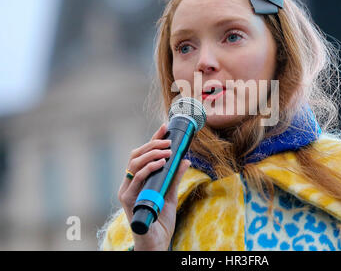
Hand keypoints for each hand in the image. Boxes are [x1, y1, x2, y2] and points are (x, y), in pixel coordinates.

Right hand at [117, 122, 190, 249]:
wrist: (156, 242)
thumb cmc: (160, 221)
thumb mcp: (170, 195)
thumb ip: (175, 177)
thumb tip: (185, 159)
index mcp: (138, 180)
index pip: (143, 154)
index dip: (153, 139)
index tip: (165, 127)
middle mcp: (129, 183)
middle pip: (136, 155)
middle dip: (152, 144)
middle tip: (169, 142)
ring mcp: (127, 191)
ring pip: (134, 163)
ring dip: (152, 154)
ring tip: (168, 151)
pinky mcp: (128, 200)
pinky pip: (135, 179)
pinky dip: (148, 168)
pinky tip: (161, 164)